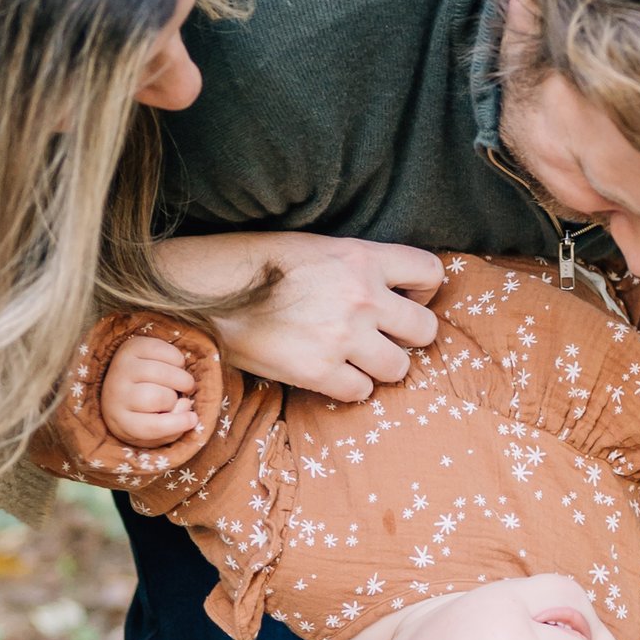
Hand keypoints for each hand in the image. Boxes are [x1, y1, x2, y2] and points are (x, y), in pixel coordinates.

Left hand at [100, 329, 201, 446]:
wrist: (121, 385)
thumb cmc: (145, 412)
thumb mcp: (156, 429)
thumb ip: (174, 426)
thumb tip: (186, 405)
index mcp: (121, 420)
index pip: (150, 426)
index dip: (177, 424)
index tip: (193, 419)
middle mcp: (116, 394)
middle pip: (156, 397)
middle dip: (175, 399)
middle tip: (180, 397)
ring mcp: (121, 368)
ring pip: (160, 373)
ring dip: (181, 379)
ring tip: (181, 383)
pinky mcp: (130, 347)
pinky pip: (161, 350)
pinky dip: (177, 359)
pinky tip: (175, 367)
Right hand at [151, 233, 444, 402]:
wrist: (209, 292)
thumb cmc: (259, 265)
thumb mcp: (317, 247)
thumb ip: (359, 266)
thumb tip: (392, 289)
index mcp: (362, 257)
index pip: (430, 273)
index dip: (423, 291)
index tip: (405, 300)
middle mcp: (361, 296)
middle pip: (425, 330)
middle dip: (409, 337)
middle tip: (384, 337)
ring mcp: (342, 337)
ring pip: (398, 368)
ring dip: (379, 367)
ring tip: (353, 358)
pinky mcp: (318, 372)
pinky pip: (360, 392)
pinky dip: (347, 387)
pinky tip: (327, 372)